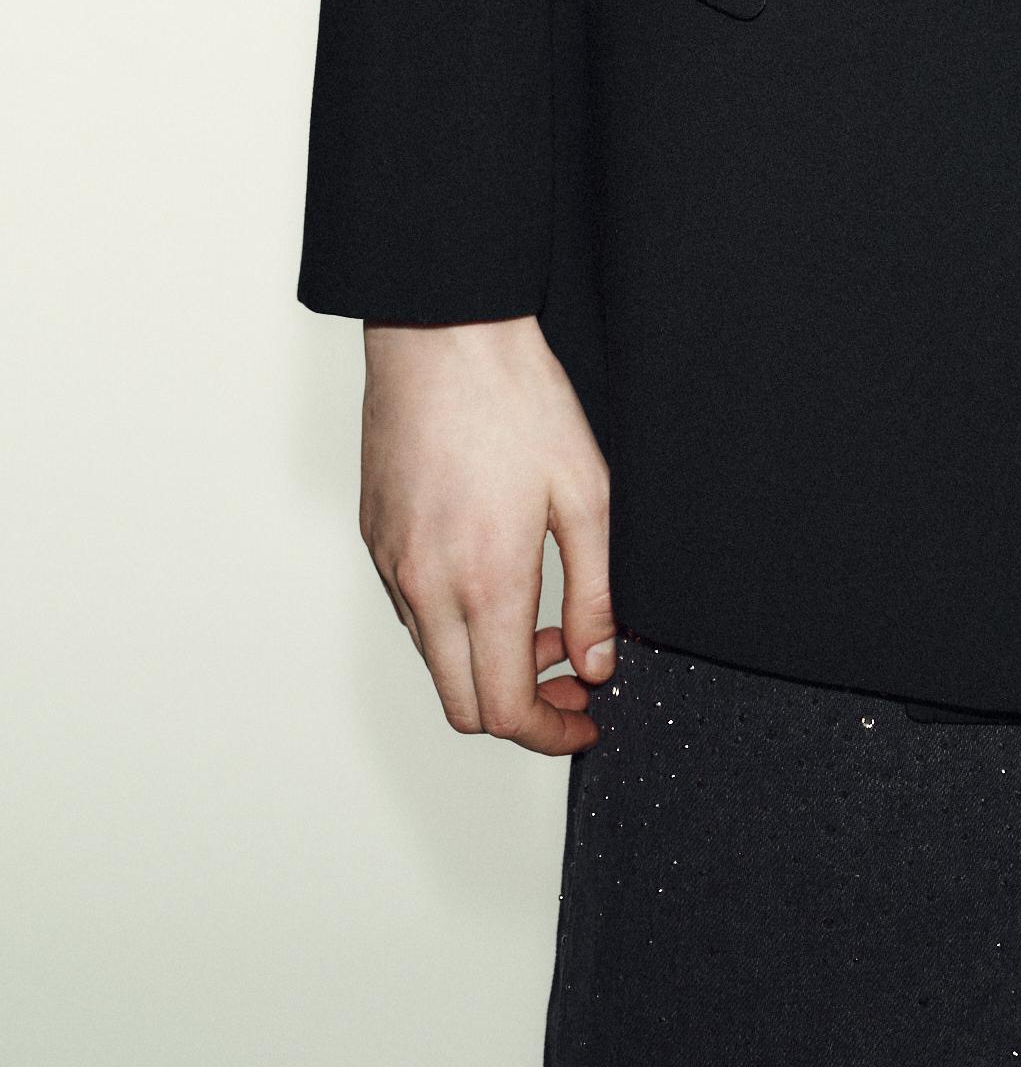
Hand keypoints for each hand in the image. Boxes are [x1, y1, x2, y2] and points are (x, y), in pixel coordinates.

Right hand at [360, 315, 614, 754]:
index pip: (505, 710)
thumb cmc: (515, 398)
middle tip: (571, 676)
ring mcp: (393, 565)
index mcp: (485, 582)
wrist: (442, 334)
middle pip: (462, 705)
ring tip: (544, 617)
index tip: (585, 718)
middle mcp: (426, 586)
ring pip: (435, 661)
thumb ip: (596, 591)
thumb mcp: (586, 493)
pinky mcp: (375, 539)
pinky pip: (412, 615)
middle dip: (522, 711)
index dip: (550, 733)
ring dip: (488, 664)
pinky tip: (496, 581)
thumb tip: (598, 663)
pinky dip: (456, 626)